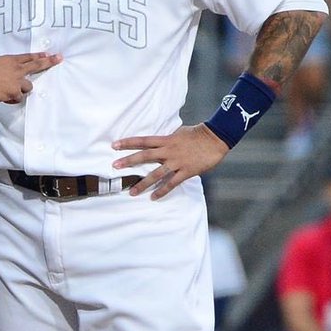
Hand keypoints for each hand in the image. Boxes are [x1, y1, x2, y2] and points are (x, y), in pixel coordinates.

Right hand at [0, 53, 60, 103]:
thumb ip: (3, 67)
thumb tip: (4, 71)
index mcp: (10, 60)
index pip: (28, 57)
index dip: (38, 56)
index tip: (47, 55)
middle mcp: (17, 69)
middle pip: (36, 65)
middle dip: (49, 62)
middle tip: (59, 58)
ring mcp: (17, 81)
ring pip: (28, 87)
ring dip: (22, 90)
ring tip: (9, 91)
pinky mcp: (15, 92)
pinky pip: (18, 98)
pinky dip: (12, 99)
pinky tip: (4, 97)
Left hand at [112, 123, 228, 199]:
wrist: (215, 138)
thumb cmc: (197, 134)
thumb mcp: (178, 133)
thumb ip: (167, 139)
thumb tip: (157, 142)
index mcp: (166, 140)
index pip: (143, 140)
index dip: (128, 142)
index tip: (114, 145)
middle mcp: (168, 151)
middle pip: (144, 156)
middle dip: (129, 161)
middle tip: (115, 166)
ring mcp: (177, 162)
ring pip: (156, 173)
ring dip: (143, 183)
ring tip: (131, 192)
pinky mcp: (186, 171)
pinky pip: (171, 183)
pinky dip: (162, 191)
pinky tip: (153, 197)